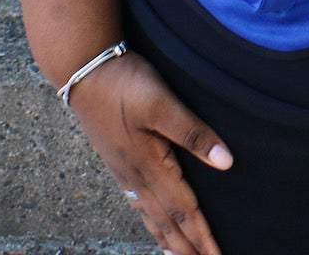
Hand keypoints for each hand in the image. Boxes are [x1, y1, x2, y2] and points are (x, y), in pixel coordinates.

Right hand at [67, 52, 233, 254]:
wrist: (82, 70)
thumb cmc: (124, 83)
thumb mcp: (163, 103)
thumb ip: (194, 133)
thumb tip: (226, 162)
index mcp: (151, 165)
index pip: (185, 210)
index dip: (203, 236)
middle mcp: (136, 175)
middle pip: (167, 221)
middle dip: (187, 247)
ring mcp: (123, 170)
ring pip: (150, 215)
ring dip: (167, 238)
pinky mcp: (116, 160)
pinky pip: (136, 202)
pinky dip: (148, 220)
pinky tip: (150, 219)